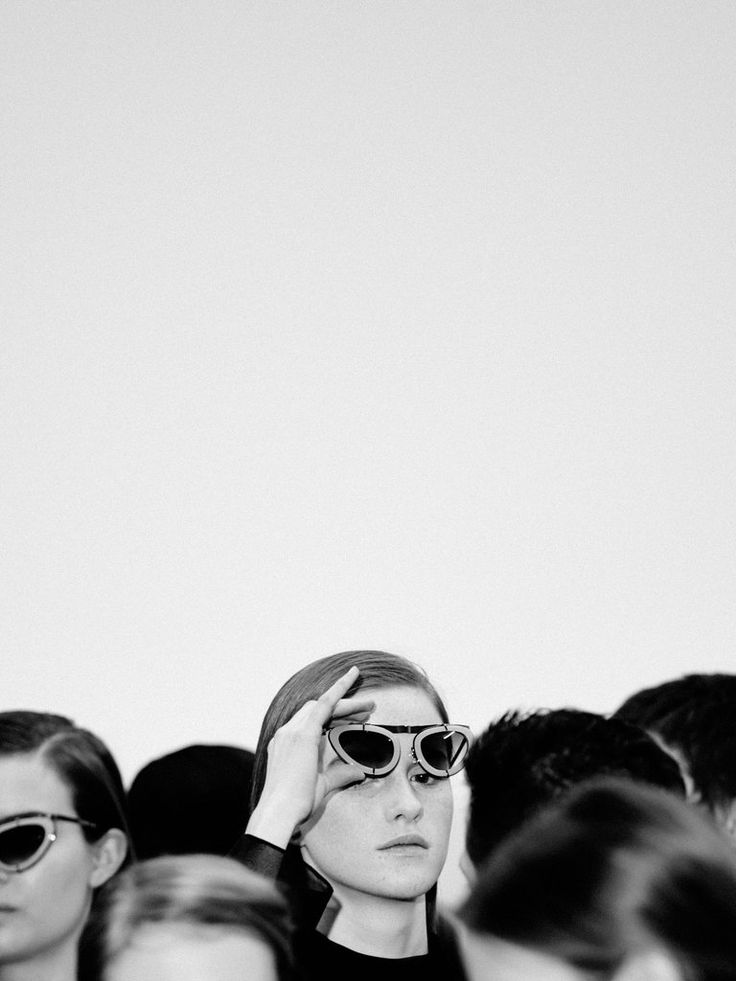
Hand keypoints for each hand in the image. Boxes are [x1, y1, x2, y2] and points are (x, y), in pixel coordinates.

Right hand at [246, 666, 374, 847]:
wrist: (279, 813)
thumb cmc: (295, 804)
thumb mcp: (321, 785)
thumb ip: (339, 775)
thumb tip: (358, 771)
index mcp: (287, 744)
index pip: (312, 721)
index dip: (334, 715)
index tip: (351, 714)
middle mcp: (287, 733)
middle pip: (318, 709)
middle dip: (344, 708)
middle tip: (367, 709)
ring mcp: (292, 732)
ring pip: (323, 706)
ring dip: (347, 703)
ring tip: (369, 705)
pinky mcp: (302, 734)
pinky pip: (324, 704)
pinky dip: (338, 689)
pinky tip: (351, 678)